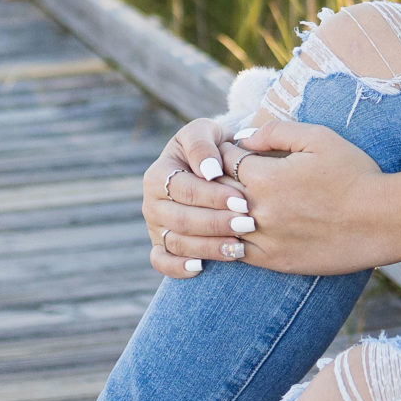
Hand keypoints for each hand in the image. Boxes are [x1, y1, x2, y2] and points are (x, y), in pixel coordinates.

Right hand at [142, 118, 255, 279]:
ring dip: (208, 247)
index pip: (185, 190)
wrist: (213, 166)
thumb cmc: (211, 147)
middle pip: (181, 219)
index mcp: (158, 174)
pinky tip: (201, 267)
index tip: (243, 200)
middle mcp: (152, 202)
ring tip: (239, 247)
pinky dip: (177, 267)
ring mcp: (155, 226)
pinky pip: (162, 262)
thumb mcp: (206, 132)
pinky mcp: (160, 246)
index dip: (213, 196)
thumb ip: (203, 144)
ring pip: (176, 243)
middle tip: (248, 225)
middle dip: (216, 224)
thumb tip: (209, 171)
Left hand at [224, 117, 400, 277]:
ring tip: (219, 203)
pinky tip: (232, 231)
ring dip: (216, 214)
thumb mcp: (319, 138)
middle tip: (216, 174)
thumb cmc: (354, 174)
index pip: (223, 160)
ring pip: (220, 227)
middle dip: (214, 180)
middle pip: (215, 193)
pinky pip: (237, 253)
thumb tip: (243, 136)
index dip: (223, 151)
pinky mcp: (276, 262)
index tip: (228, 148)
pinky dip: (228, 240)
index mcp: (265, 177)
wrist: (382, 221)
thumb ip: (276, 131)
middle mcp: (258, 210)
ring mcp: (265, 240)